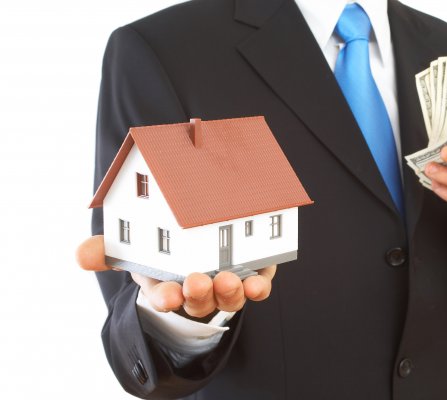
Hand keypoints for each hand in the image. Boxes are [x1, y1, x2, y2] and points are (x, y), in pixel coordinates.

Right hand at [76, 235, 276, 318]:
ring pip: (228, 297)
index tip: (167, 295)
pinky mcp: (251, 276)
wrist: (204, 248)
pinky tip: (257, 284)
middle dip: (197, 295)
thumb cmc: (166, 253)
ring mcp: (225, 285)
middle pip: (198, 301)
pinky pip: (256, 288)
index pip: (165, 297)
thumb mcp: (135, 250)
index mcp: (169, 285)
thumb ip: (109, 251)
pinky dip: (258, 288)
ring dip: (229, 292)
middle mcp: (198, 290)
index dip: (165, 298)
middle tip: (197, 282)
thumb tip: (80, 254)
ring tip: (229, 280)